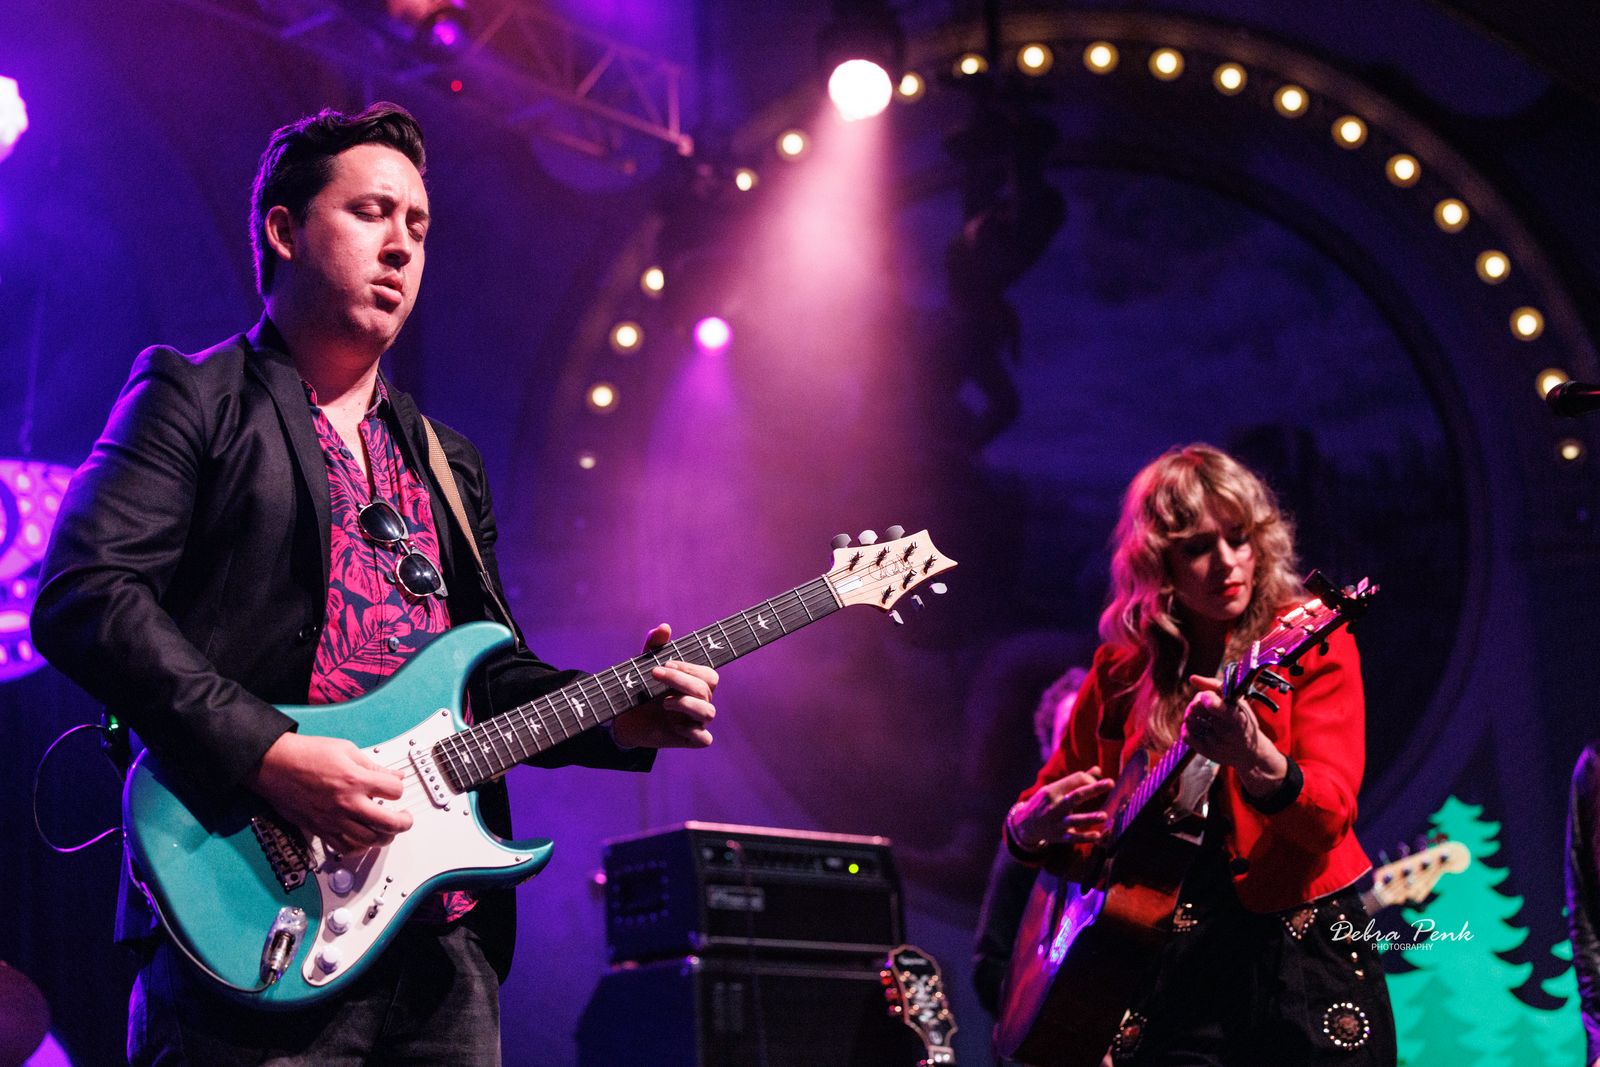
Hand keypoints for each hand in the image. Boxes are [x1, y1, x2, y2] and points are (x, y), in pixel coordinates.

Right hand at [246, 732, 412, 854]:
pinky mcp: (321, 829)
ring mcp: (333, 819)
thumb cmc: (306, 754)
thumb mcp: (346, 749)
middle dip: (404, 822)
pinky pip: (346, 848)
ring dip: (385, 837)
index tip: (394, 787)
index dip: (399, 788)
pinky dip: (360, 848)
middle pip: (389, 823)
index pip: (395, 791)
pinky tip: (365, 839)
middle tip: (405, 818)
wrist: (274, 765)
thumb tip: (394, 776)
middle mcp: (346, 803)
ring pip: (370, 840)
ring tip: (387, 830)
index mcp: (355, 780)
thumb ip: (373, 766)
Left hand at [610, 623, 718, 748]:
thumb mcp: (644, 664)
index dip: (690, 668)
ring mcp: (695, 722)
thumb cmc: (641, 689)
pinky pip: (704, 739)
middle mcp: (699, 702)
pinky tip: (673, 724)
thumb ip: (654, 645)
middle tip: (655, 674)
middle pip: (706, 689)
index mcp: (695, 685)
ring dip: (686, 703)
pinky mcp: (689, 740)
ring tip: (664, 702)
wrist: (624, 720)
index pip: (708, 675)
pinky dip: (692, 731)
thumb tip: (664, 627)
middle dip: (680, 680)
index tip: (666, 663)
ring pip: (709, 712)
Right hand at [1009, 767, 1112, 848]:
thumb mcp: (1054, 789)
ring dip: (1090, 817)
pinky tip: (1097, 836)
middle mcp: (1055, 805)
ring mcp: (1057, 822)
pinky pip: (1073, 837)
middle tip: (1110, 783)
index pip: (1075, 779)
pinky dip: (1085, 837)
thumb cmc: (1045, 803)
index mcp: (1053, 790)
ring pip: (1075, 819)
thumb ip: (1076, 780)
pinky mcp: (1059, 836)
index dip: (1090, 780)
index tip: (1097, 784)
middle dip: (1094, 789)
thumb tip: (1098, 769)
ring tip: (1104, 815)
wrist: (1025, 824)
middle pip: (1076, 795)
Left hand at [1182, 675, 1286, 795]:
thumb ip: (1214, 685)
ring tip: (1202, 716)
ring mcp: (1214, 742)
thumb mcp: (1237, 701)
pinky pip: (1185, 734)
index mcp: (1235, 717)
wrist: (1249, 752)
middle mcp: (1225, 731)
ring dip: (1192, 714)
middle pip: (1195, 708)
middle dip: (1197, 703)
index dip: (1206, 697)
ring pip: (1189, 720)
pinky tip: (1198, 726)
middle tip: (1205, 705)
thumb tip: (1192, 678)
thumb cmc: (1242, 721)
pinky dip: (1188, 727)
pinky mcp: (1205, 751)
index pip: (1212, 704)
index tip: (1207, 696)